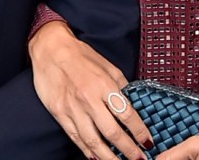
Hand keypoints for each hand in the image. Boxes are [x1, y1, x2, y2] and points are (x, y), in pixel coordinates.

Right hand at [29, 21, 152, 159]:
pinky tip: (96, 158)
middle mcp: (89, 99)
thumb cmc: (80, 56)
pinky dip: (87, 151)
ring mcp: (73, 109)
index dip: (139, 131)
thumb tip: (132, 102)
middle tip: (139, 159)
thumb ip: (121, 85)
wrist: (51, 50)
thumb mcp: (107, 65)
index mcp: (104, 85)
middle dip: (128, 149)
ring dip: (108, 157)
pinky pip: (76, 137)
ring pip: (93, 141)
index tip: (147, 141)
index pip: (127, 114)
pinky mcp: (60, 114)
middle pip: (112, 132)